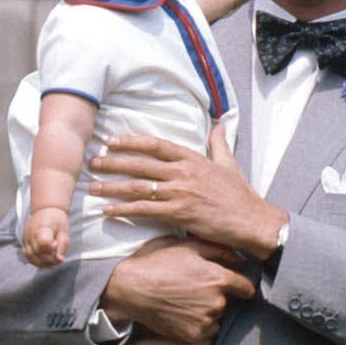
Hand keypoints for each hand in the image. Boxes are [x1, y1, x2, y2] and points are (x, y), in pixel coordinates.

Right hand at [22, 207, 69, 266]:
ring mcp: (25, 236)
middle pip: (37, 252)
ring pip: (30, 256)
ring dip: (41, 263)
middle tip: (58, 259)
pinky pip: (27, 254)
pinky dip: (35, 261)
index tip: (56, 245)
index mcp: (42, 227)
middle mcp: (31, 232)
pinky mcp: (23, 240)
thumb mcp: (64, 231)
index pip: (43, 243)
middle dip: (49, 260)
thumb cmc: (57, 220)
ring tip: (52, 264)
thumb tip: (59, 260)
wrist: (45, 209)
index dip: (51, 249)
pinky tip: (44, 262)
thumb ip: (62, 246)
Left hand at [89, 124, 285, 256]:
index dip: (132, 141)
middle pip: (141, 164)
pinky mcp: (179, 214)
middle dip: (114, 163)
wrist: (253, 221)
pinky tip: (108, 211)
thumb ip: (219, 143)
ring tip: (92, 187)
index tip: (111, 140)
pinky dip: (125, 210)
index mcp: (193, 159)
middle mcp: (183, 173)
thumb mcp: (229, 164)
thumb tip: (219, 123)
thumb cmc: (240, 195)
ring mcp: (180, 193)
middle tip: (92, 162)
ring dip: (113, 187)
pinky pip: (145, 211)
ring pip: (139, 187)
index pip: (156, 144)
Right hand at [101, 236, 253, 341]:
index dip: (241, 284)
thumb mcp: (186, 246)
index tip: (234, 285)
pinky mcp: (194, 335)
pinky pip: (207, 330)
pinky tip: (181, 312)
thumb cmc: (157, 263)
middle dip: (217, 294)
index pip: (246, 287)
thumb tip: (240, 259)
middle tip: (194, 288)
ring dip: (208, 309)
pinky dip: (199, 323)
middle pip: (228, 301)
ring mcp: (205, 321)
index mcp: (219, 279)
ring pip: (216, 315)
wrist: (131, 289)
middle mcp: (217, 302)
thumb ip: (218, 250)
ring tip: (184, 299)